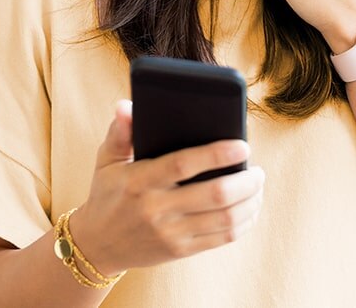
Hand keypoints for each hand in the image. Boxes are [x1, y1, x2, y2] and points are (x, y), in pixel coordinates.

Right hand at [69, 100, 264, 274]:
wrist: (96, 246)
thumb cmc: (108, 194)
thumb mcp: (106, 161)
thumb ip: (120, 132)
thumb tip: (126, 104)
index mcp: (140, 181)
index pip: (183, 164)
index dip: (217, 154)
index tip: (243, 146)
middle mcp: (156, 208)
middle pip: (214, 194)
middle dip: (246, 181)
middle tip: (258, 170)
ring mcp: (170, 233)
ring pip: (224, 219)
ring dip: (250, 202)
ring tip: (257, 186)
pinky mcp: (180, 251)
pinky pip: (221, 238)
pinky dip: (243, 223)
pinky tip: (250, 209)